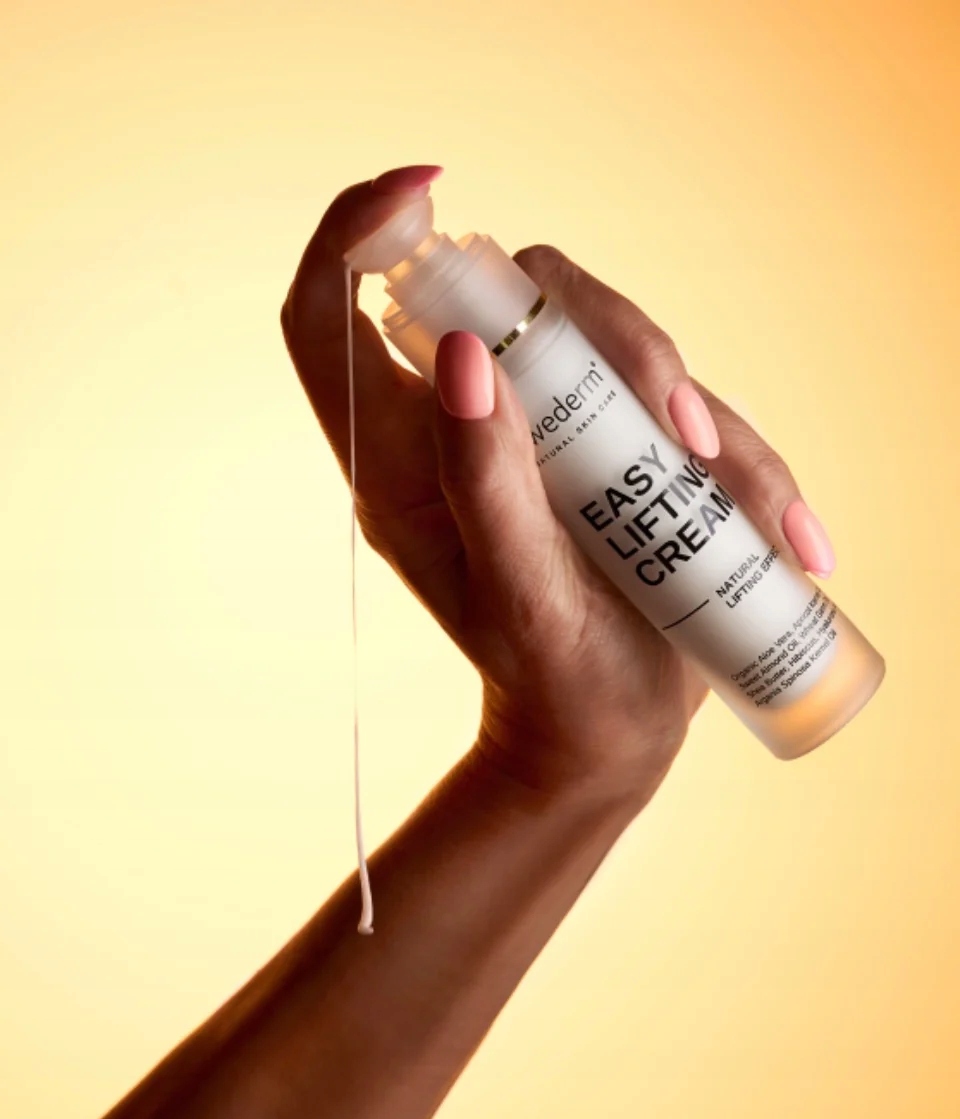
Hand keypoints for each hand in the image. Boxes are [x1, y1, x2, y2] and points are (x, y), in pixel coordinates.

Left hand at [280, 165, 834, 801]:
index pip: (332, 311)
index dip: (358, 229)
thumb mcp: (517, 595)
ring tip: (744, 505)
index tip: (426, 183)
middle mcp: (469, 420)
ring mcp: (549, 424)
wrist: (607, 722)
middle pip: (517, 293)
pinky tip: (786, 532)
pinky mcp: (616, 440)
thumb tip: (460, 349)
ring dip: (691, 397)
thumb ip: (484, 482)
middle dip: (615, 336)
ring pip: (609, 331)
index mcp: (401, 457)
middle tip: (677, 432)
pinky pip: (678, 397)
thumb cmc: (551, 676)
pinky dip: (741, 452)